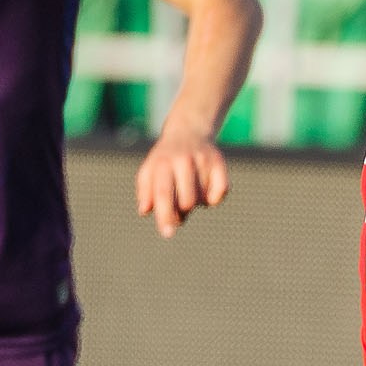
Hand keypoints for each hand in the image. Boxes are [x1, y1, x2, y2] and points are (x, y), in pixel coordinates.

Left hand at [136, 122, 229, 238]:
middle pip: (187, 202)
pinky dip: (214, 198)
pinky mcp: (219, 162)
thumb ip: (145, 192)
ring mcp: (203, 160)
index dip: (165, 215)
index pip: (163, 193)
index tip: (167, 234)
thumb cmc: (164, 160)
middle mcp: (183, 160)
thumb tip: (144, 211)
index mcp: (162, 163)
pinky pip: (221, 192)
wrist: (188, 132)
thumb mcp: (149, 172)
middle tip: (179, 207)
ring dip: (196, 202)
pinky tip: (206, 189)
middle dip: (183, 212)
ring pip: (203, 199)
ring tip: (190, 190)